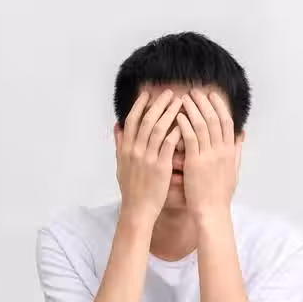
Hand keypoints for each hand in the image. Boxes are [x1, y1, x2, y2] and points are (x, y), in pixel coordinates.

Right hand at [115, 89, 182, 222]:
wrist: (137, 209)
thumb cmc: (131, 189)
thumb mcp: (120, 165)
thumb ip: (120, 144)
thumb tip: (117, 126)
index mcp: (126, 148)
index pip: (132, 120)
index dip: (140, 105)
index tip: (148, 93)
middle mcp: (135, 150)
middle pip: (147, 120)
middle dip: (158, 104)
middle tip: (169, 92)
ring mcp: (147, 158)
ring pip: (158, 128)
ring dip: (169, 113)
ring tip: (180, 102)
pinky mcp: (160, 166)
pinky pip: (169, 144)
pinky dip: (176, 131)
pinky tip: (185, 123)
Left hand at [175, 88, 243, 220]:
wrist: (212, 211)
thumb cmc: (220, 194)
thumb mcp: (233, 171)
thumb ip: (237, 151)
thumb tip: (242, 135)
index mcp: (230, 151)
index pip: (227, 122)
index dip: (219, 106)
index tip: (211, 95)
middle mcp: (222, 151)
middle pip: (215, 119)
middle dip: (204, 103)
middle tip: (195, 91)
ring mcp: (209, 156)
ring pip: (202, 125)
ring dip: (193, 109)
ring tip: (183, 98)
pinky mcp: (195, 162)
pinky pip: (190, 138)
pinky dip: (184, 125)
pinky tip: (177, 116)